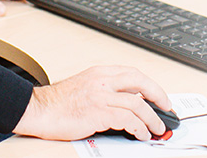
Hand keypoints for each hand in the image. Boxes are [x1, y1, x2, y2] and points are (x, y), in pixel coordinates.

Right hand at [13, 66, 171, 141]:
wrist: (40, 110)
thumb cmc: (59, 103)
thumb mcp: (85, 87)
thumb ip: (104, 90)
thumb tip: (127, 102)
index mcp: (99, 73)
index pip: (132, 73)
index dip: (150, 84)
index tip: (159, 96)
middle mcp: (101, 80)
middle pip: (139, 81)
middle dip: (158, 95)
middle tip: (167, 108)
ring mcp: (100, 96)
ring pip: (137, 104)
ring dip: (152, 119)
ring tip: (156, 129)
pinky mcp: (98, 113)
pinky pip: (128, 120)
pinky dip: (139, 128)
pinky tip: (141, 134)